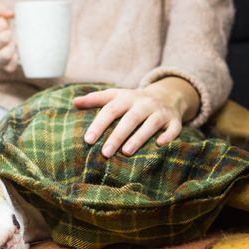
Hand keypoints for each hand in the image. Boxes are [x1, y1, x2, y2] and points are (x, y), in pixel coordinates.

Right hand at [0, 1, 18, 71]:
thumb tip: (10, 14)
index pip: (0, 25)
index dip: (4, 22)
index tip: (1, 24)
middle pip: (4, 38)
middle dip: (9, 32)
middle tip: (8, 33)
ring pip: (6, 55)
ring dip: (13, 45)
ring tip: (11, 41)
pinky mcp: (5, 69)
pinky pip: (13, 65)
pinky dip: (16, 57)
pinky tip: (14, 51)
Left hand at [73, 78, 198, 156]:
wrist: (166, 96)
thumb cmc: (132, 101)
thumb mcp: (115, 96)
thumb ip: (94, 99)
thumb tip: (74, 102)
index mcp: (126, 98)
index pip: (110, 110)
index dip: (99, 124)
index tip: (88, 140)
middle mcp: (144, 103)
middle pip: (130, 118)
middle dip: (117, 135)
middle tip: (105, 153)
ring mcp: (160, 112)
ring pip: (151, 124)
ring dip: (139, 137)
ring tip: (126, 152)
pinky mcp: (175, 120)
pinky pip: (174, 128)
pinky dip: (168, 136)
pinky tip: (159, 146)